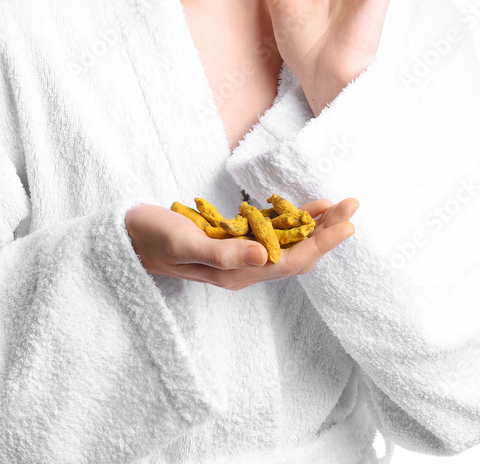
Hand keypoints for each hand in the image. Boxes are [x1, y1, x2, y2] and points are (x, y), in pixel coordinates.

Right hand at [125, 198, 358, 290]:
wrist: (126, 236)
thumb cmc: (151, 238)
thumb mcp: (184, 243)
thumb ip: (222, 253)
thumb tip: (263, 255)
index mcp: (236, 273)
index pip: (292, 260)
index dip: (322, 242)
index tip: (347, 221)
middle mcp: (242, 268)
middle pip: (297, 253)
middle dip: (327, 232)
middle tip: (353, 206)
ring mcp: (237, 256)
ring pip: (286, 244)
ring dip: (312, 226)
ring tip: (336, 206)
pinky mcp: (230, 242)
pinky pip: (269, 234)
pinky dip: (288, 220)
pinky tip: (299, 209)